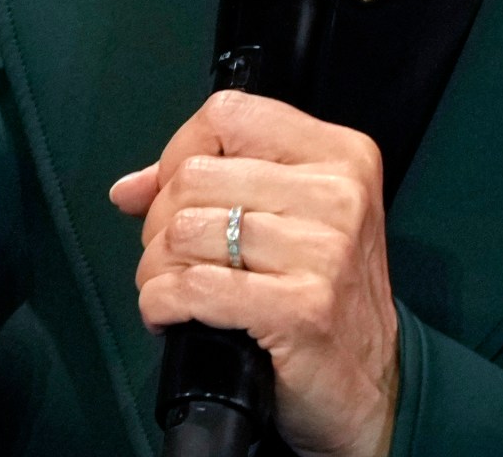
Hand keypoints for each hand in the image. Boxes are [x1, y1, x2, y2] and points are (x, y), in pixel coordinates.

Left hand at [110, 91, 399, 456]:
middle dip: (160, 222)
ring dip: (156, 269)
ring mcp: (325, 251)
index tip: (175, 195)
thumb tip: (129, 187)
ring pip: (185, 231)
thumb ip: (215, 188)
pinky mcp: (302, 308)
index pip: (229, 114)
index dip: (180, 151)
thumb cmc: (326, 297)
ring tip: (170, 288)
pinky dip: (162, 303)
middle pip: (195, 175)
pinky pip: (193, 287)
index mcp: (340, 154)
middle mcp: (339, 193)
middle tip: (171, 257)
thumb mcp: (291, 220)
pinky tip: (170, 315)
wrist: (373, 387)